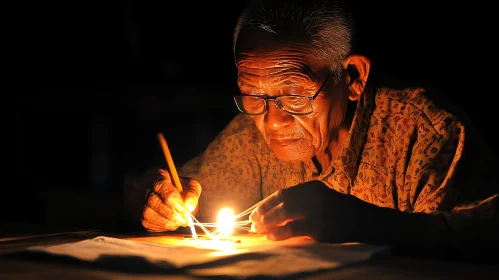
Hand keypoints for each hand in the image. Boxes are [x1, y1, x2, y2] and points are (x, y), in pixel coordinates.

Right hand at [124, 168, 200, 231]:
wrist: (157, 192)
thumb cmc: (175, 188)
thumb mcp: (187, 184)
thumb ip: (192, 192)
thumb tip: (189, 206)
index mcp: (156, 176)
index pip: (163, 189)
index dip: (176, 202)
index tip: (185, 209)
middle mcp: (143, 188)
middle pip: (155, 203)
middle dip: (173, 214)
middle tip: (184, 219)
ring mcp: (138, 202)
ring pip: (150, 215)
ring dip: (167, 222)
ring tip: (179, 221)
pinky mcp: (138, 216)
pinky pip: (148, 224)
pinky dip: (162, 226)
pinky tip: (171, 223)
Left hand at [250, 180, 370, 241]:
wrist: (366, 222)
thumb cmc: (340, 212)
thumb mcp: (321, 198)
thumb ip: (301, 201)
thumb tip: (272, 211)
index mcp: (312, 187)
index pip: (283, 193)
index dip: (266, 203)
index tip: (255, 211)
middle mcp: (314, 196)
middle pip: (281, 202)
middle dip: (264, 212)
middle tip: (253, 221)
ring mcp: (317, 211)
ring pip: (284, 214)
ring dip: (268, 222)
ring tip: (259, 229)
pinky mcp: (320, 228)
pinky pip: (293, 229)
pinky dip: (279, 233)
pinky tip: (271, 237)